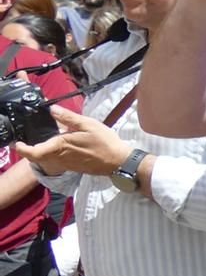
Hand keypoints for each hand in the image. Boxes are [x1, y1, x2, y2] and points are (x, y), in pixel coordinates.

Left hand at [15, 106, 133, 177]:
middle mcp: (59, 157)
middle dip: (27, 150)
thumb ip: (68, 117)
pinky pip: (53, 161)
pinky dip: (49, 155)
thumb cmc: (104, 142)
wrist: (118, 161)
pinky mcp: (70, 166)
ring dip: (38, 152)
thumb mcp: (88, 124)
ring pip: (43, 160)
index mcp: (60, 146)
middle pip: (35, 157)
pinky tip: (56, 147)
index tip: (17, 142)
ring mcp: (64, 163)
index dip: (22, 148)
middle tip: (24, 140)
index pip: (33, 151)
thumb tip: (52, 109)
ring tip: (39, 141)